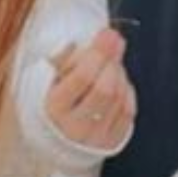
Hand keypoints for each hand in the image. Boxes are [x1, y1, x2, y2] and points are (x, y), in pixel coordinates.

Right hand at [45, 26, 135, 151]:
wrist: (55, 138)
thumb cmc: (54, 98)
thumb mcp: (50, 76)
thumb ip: (67, 55)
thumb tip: (97, 39)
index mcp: (54, 109)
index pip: (83, 77)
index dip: (99, 52)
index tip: (107, 33)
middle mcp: (74, 128)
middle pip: (105, 89)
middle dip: (112, 61)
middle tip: (114, 43)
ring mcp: (94, 138)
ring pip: (119, 98)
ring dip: (119, 73)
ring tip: (111, 63)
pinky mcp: (111, 143)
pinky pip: (128, 111)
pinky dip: (126, 91)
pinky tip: (117, 82)